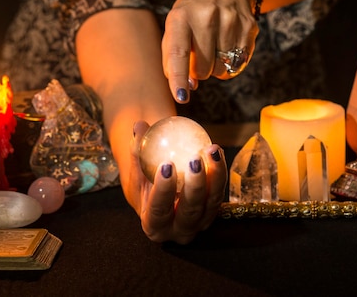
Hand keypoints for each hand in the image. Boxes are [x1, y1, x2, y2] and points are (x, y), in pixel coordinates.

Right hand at [128, 121, 227, 243]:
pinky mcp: (213, 212)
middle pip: (190, 211)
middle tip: (195, 160)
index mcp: (154, 225)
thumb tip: (139, 126)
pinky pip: (220, 192)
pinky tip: (216, 151)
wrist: (159, 194)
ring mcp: (199, 223)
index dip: (163, 190)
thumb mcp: (135, 170)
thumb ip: (136, 150)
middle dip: (195, 187)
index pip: (158, 210)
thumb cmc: (143, 181)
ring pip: (212, 203)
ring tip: (211, 150)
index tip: (166, 165)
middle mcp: (178, 230)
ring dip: (215, 176)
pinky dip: (220, 172)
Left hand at [162, 0, 258, 102]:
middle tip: (200, 57)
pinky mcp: (249, 26)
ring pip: (222, 70)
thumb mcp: (175, 25)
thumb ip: (173, 57)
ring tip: (214, 48)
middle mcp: (207, 16)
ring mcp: (231, 20)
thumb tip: (188, 87)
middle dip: (200, 72)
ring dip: (216, 68)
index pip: (179, 52)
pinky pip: (239, 64)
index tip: (181, 97)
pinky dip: (231, 63)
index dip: (179, 78)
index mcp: (182, 16)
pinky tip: (227, 46)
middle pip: (204, 69)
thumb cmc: (192, 12)